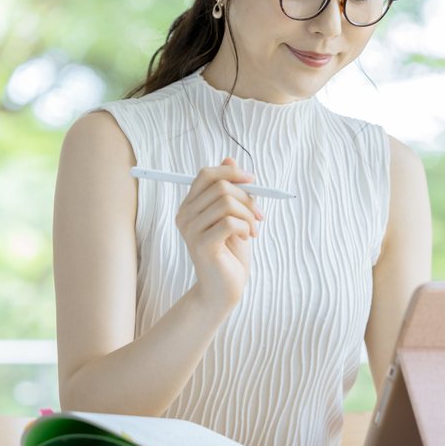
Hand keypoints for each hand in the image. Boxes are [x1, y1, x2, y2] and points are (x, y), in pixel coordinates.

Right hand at [175, 158, 264, 313]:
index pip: (207, 174)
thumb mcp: (234, 216)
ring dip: (248, 215)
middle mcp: (185, 215)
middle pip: (220, 186)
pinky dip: (245, 228)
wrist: (224, 288)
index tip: (253, 180)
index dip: (231, 171)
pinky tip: (246, 238)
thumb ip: (230, 190)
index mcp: (191, 206)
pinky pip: (229, 222)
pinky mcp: (201, 245)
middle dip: (248, 198)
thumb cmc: (230, 253)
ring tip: (252, 230)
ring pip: (227, 203)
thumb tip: (230, 158)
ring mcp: (190, 230)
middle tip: (259, 215)